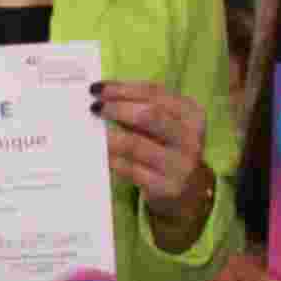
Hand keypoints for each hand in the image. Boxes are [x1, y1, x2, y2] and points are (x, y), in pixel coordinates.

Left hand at [96, 79, 214, 241]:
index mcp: (191, 113)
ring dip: (108, 137)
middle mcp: (189, 137)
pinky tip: (99, 154)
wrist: (188, 192)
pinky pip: (130, 170)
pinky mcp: (166, 187)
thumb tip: (101, 98)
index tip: (97, 88)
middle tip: (94, 108)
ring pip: (136, 144)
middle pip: (149, 115)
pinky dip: (111, 160)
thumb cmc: (167, 149)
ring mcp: (180, 163)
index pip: (154, 93)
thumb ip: (140, 110)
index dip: (122, 89)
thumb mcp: (164, 126)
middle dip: (117, 108)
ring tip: (89, 133)